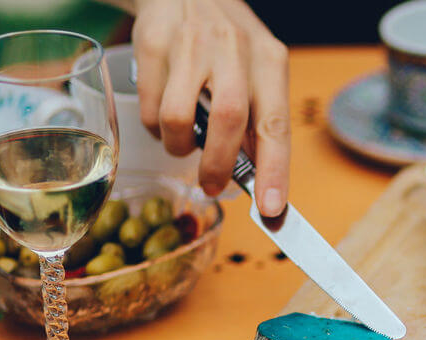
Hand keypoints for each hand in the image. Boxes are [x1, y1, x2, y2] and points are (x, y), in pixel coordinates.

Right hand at [130, 0, 289, 216]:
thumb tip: (259, 177)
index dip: (274, 170)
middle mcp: (233, 51)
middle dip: (219, 165)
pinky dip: (155, 128)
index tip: (271, 209)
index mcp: (269, 61)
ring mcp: (191, 46)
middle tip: (211, 185)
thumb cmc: (229, 44)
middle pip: (228, 121)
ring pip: (178, 119)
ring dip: (180, 146)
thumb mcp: (259, 70)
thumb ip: (260, 118)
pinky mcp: (153, 45)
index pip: (275, 124)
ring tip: (185, 141)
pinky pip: (149, 109)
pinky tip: (165, 114)